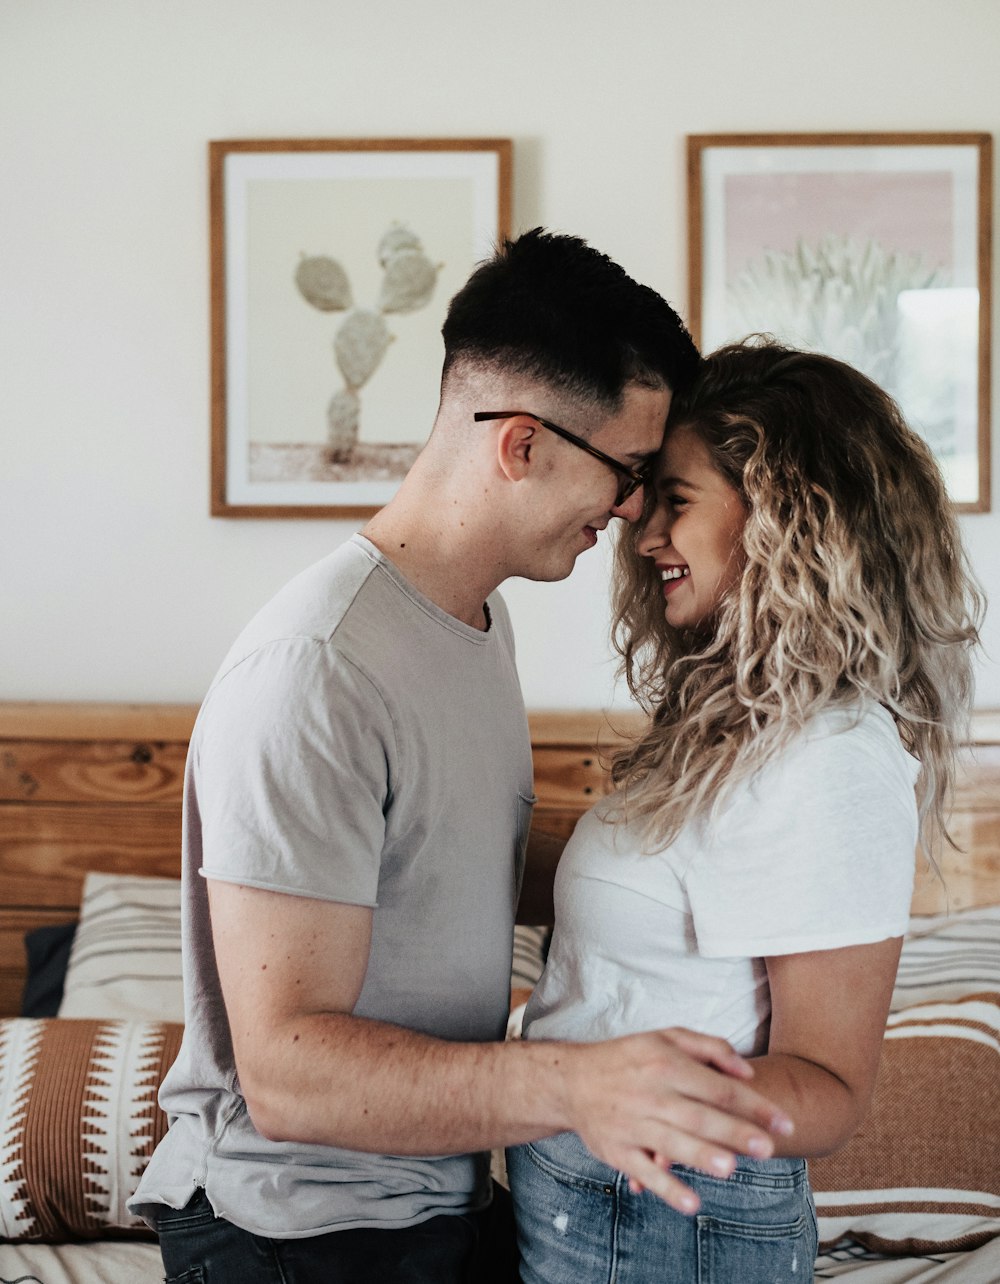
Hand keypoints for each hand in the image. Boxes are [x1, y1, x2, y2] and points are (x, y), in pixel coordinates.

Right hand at [561, 1027, 793, 1212]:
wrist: (571, 1080)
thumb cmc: (628, 1058)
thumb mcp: (666, 1037)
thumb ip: (711, 1048)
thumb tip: (748, 1073)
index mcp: (667, 1064)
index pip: (719, 1087)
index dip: (755, 1105)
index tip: (784, 1124)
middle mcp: (652, 1094)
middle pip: (699, 1115)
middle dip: (734, 1132)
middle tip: (767, 1149)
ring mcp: (633, 1124)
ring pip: (671, 1142)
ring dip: (700, 1155)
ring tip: (730, 1168)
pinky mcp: (618, 1151)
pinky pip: (643, 1171)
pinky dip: (666, 1188)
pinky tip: (691, 1202)